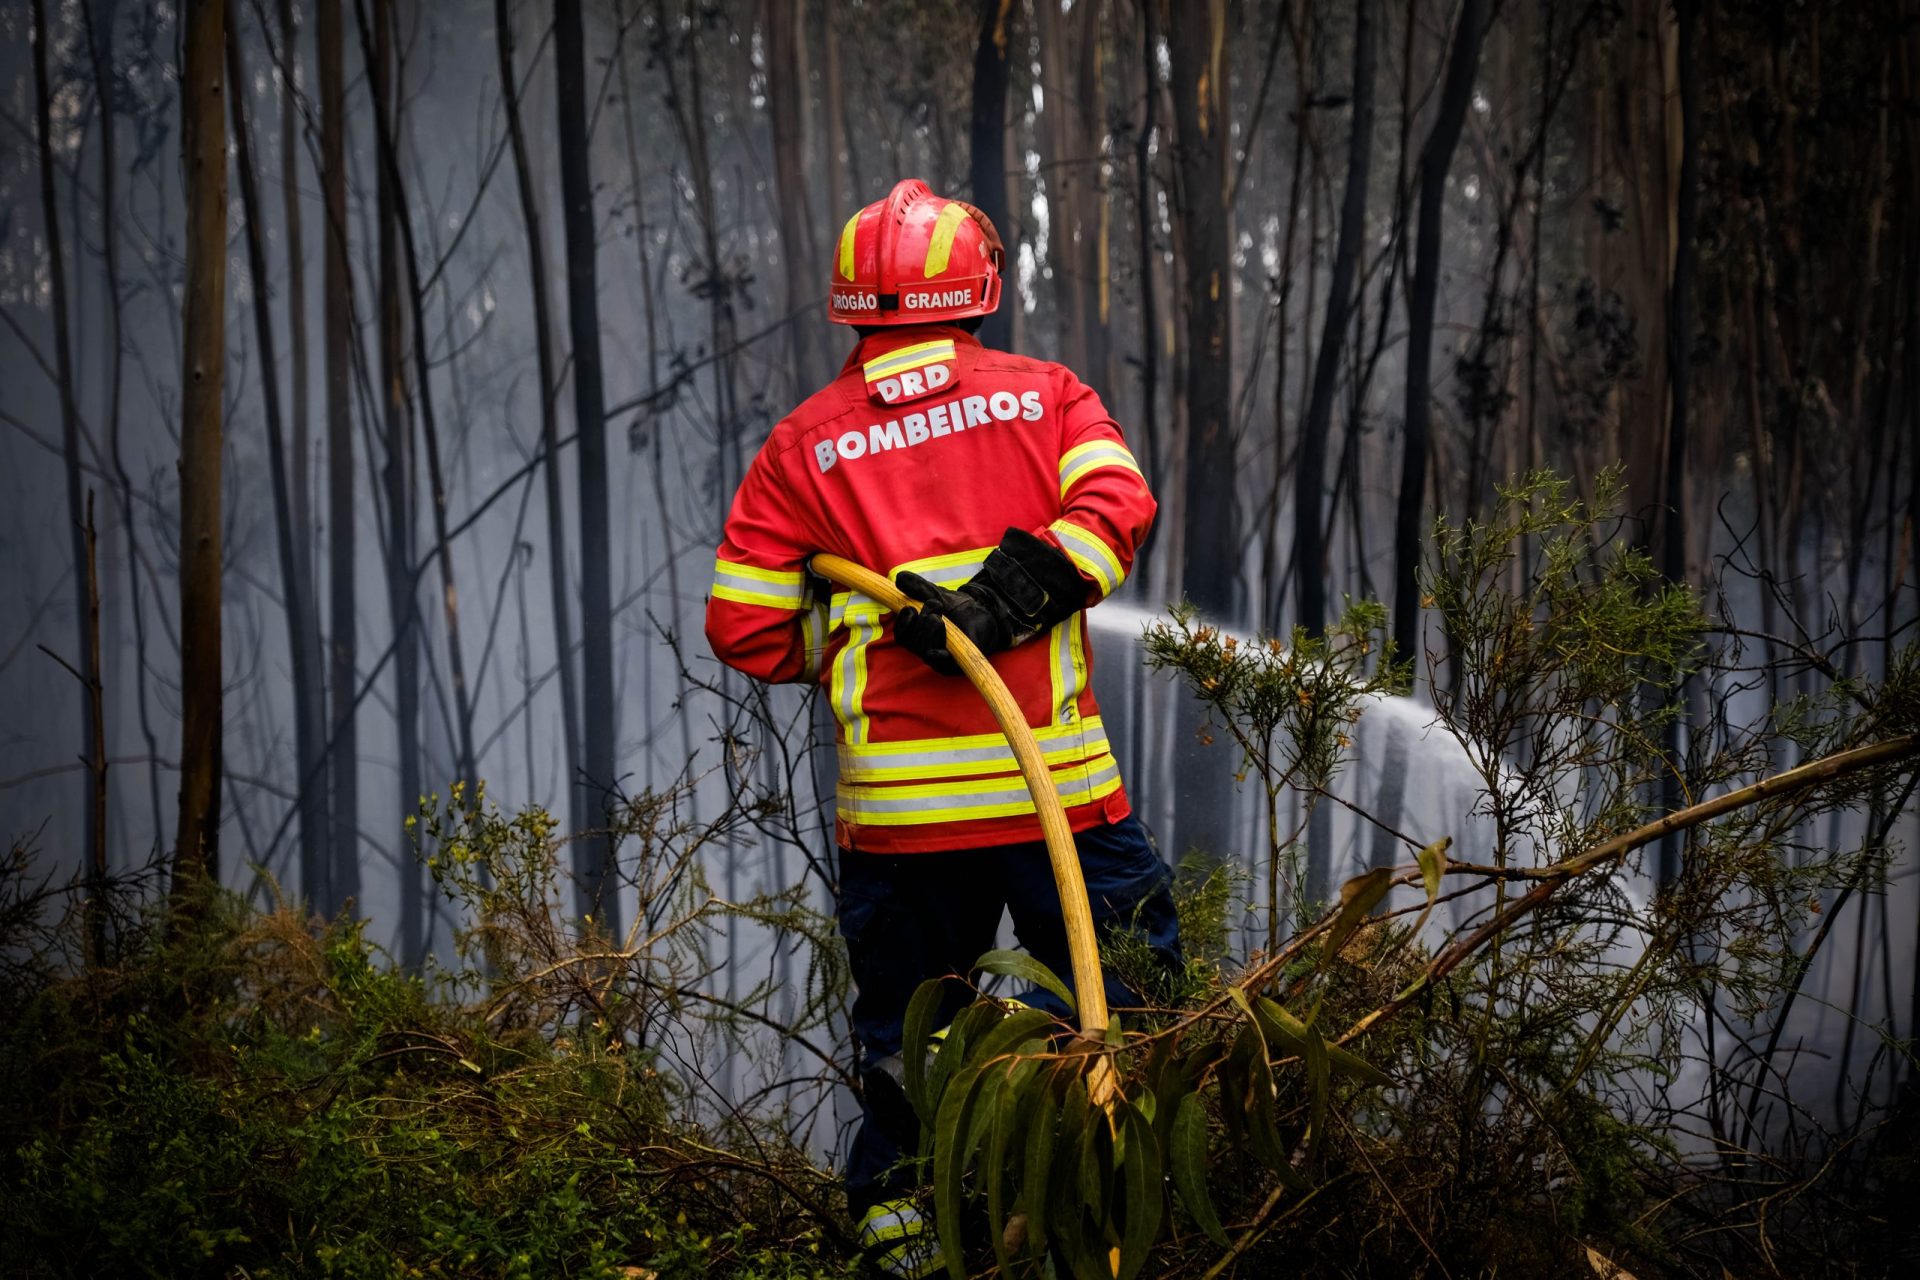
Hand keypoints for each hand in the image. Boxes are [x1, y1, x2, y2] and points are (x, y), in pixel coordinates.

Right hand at [893, 572, 1012, 675]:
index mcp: (920, 636)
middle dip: (921, 621)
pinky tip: (939, 647)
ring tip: (941, 617)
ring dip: (930, 631)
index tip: (910, 608)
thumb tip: (899, 577)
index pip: (903, 636)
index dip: (902, 624)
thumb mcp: (938, 594)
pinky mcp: (957, 664)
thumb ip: (919, 588)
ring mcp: (942, 660)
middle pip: (913, 643)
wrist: (987, 613)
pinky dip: (938, 654)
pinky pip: (943, 663)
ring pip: (925, 651)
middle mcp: (928, 650)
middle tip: (936, 604)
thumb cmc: (960, 608)